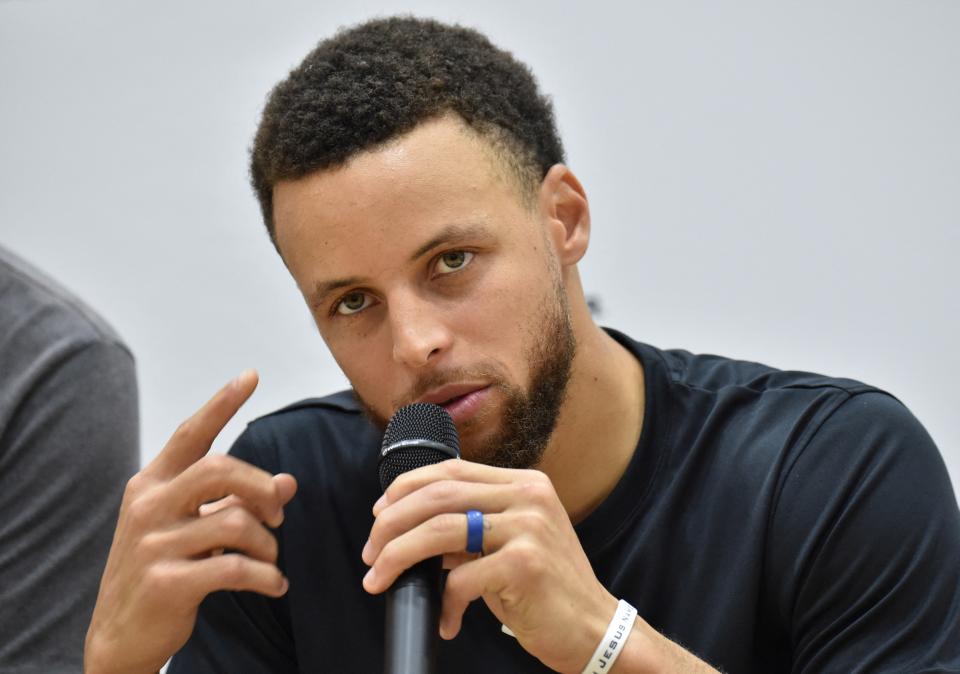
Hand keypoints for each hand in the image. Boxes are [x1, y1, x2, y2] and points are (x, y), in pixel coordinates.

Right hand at [84, 371, 297, 673]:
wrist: (121, 636)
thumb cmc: (164, 570)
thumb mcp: (194, 528)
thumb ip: (235, 501)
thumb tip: (288, 482)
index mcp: (150, 484)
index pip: (189, 433)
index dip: (221, 404)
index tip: (251, 376)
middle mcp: (148, 506)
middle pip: (221, 468)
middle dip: (262, 487)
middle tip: (278, 513)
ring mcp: (153, 544)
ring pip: (237, 522)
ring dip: (268, 543)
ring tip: (270, 560)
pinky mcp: (167, 583)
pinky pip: (236, 569)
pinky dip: (267, 578)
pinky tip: (275, 586)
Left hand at [361, 460, 616, 673]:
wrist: (594, 629)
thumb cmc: (547, 590)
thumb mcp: (511, 544)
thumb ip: (472, 528)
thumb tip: (413, 531)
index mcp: (524, 483)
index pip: (451, 470)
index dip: (406, 487)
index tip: (379, 513)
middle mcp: (528, 496)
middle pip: (438, 495)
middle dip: (391, 523)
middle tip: (370, 552)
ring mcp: (529, 527)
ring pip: (440, 530)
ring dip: (397, 556)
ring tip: (379, 579)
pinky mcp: (525, 564)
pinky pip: (460, 579)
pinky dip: (443, 604)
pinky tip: (446, 621)